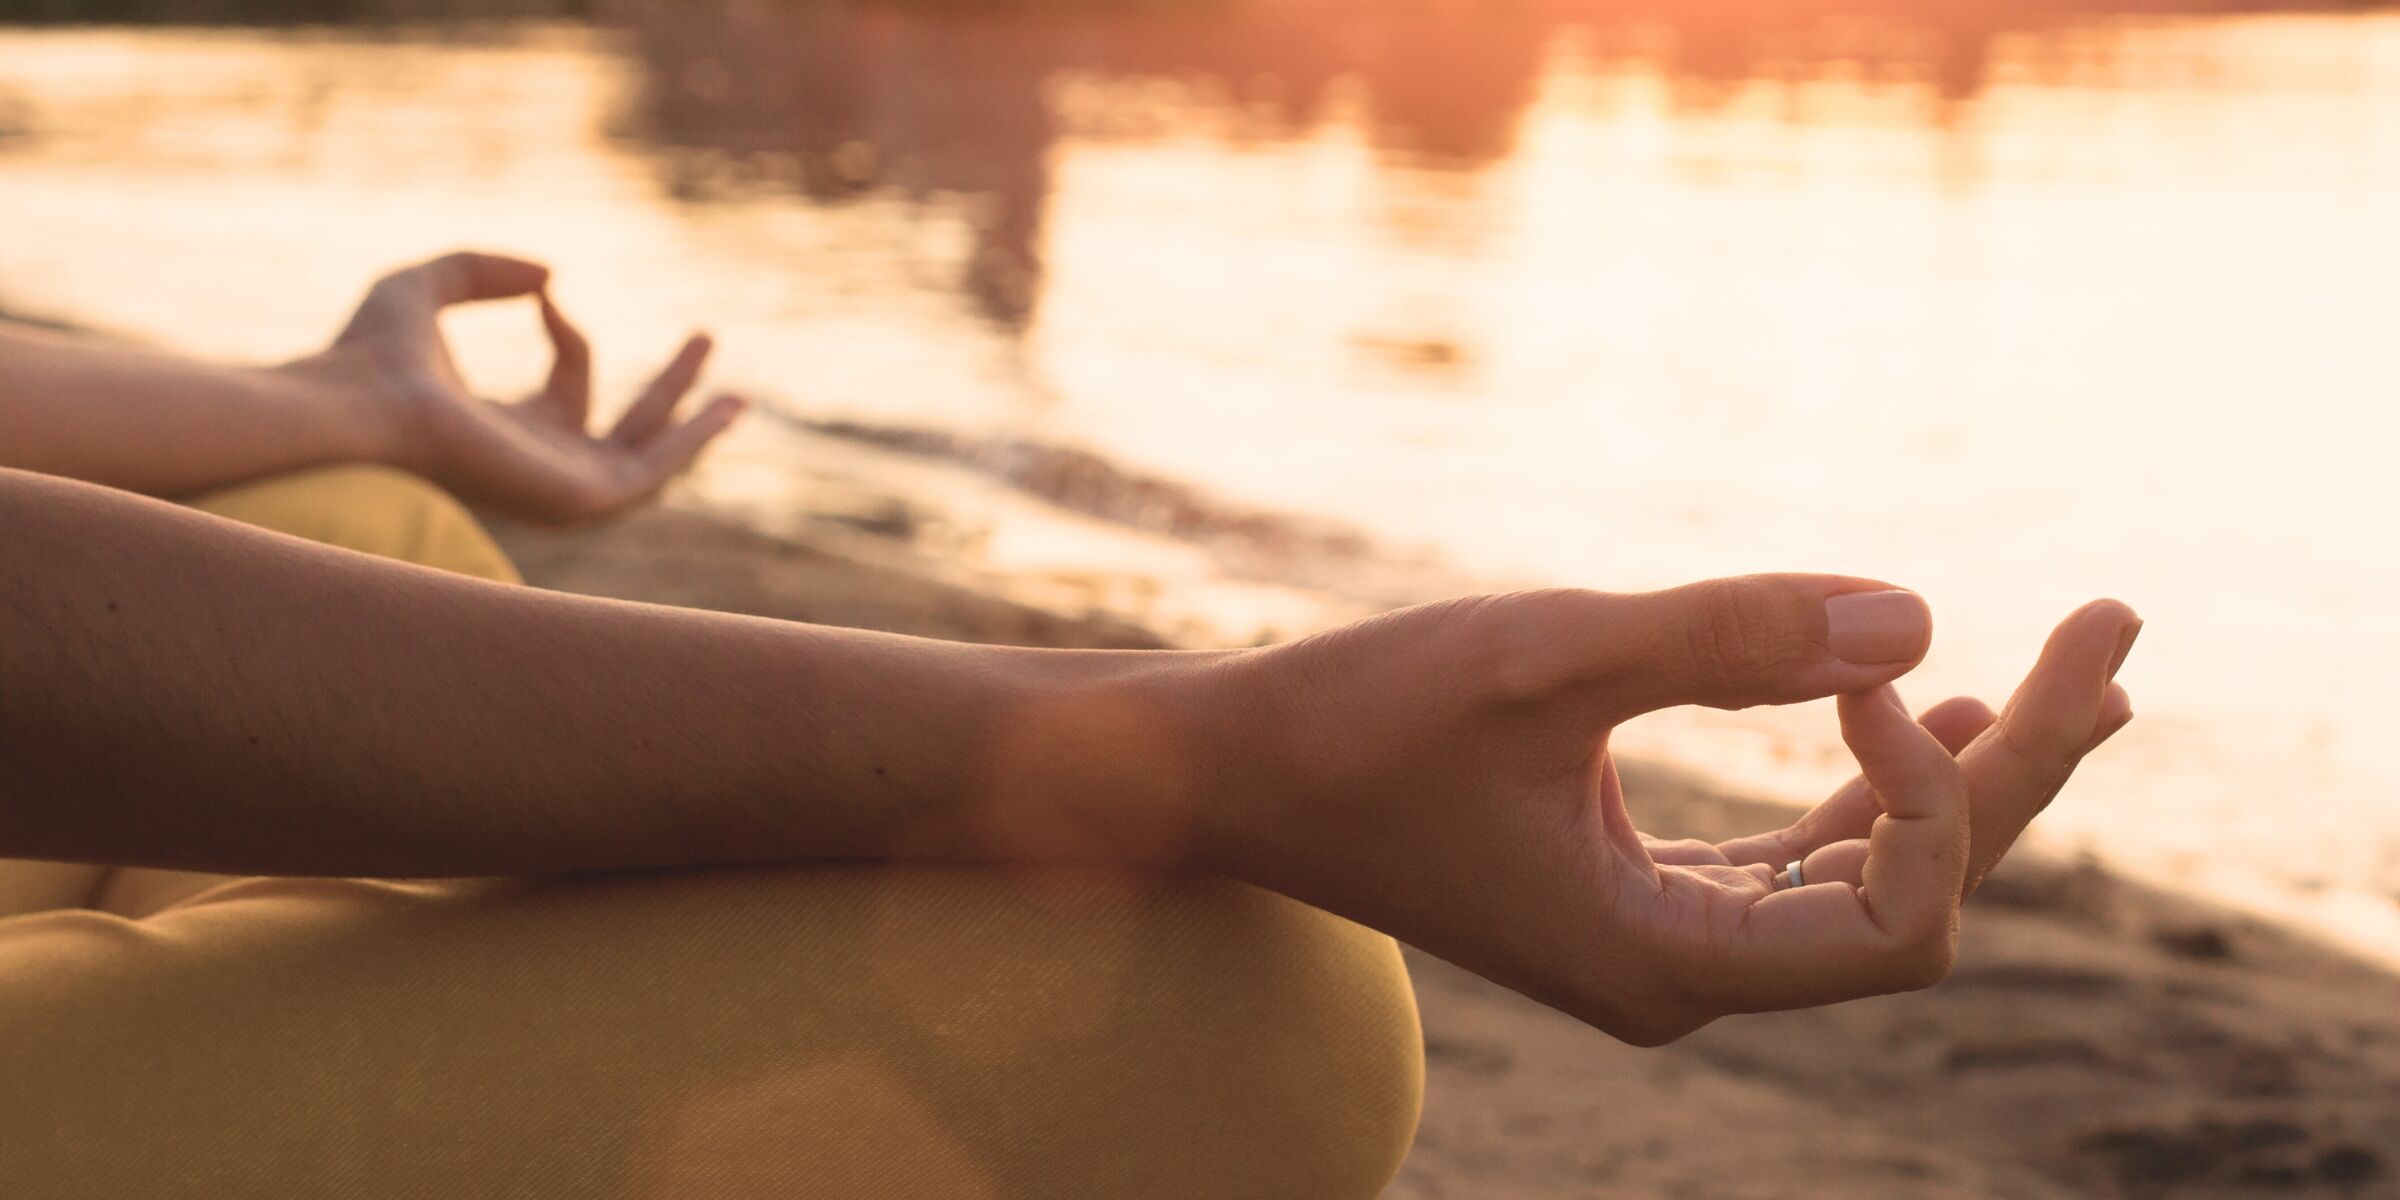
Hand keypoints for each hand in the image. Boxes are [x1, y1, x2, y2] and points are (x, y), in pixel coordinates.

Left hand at [289, 251, 745, 523]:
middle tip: (705, 336)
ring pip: (648, 462)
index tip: (545, 294)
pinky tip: (722, 409)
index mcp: (503, 430)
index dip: (566, 331)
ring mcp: (556, 489)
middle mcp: (536, 466)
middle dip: (668, 387)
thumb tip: (550, 277)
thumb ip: (483, 269)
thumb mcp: (427, 285)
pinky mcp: (574, 499)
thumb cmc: (368, 354)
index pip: (567, 383)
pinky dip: (690, 444)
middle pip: (622, 429)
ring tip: (738, 395)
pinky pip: (651, 475)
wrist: (359, 405)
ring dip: (694, 425)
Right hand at [1202, 577, 2137, 1044]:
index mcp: (1666, 964)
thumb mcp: (1543, 658)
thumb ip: (1725, 638)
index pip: (1896, 920)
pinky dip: (1865, 787)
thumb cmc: (1362, 721)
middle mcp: (1683, 975)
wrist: (1235, 772)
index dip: (1931, 796)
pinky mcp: (1635, 887)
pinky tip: (1916, 709)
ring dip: (1963, 774)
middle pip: (1913, 895)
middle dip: (2021, 767)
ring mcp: (1663, 938)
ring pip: (1864, 872)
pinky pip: (1796, 855)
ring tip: (2072, 672)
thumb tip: (1918, 612)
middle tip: (2119, 628)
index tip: (1866, 668)